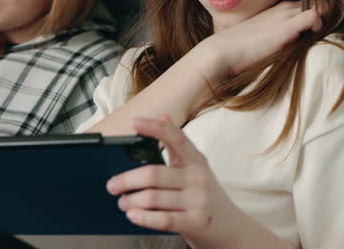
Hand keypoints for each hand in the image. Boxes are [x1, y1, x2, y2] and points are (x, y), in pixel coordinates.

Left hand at [107, 115, 243, 246]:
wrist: (231, 227)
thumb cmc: (203, 194)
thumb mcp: (194, 166)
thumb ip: (176, 145)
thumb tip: (162, 116)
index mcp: (196, 159)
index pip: (175, 137)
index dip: (154, 128)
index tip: (135, 123)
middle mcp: (198, 177)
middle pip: (153, 173)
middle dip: (126, 180)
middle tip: (112, 186)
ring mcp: (199, 200)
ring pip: (153, 198)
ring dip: (130, 201)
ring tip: (123, 203)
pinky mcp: (196, 222)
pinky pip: (163, 219)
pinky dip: (143, 217)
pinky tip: (133, 215)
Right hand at [200, 0, 322, 81]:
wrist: (221, 52)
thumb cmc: (237, 49)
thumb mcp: (259, 38)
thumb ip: (274, 38)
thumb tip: (286, 47)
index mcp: (276, 10)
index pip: (307, 5)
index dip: (318, 14)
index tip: (319, 29)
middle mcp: (282, 9)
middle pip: (316, 4)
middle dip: (325, 15)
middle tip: (326, 32)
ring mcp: (284, 16)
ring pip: (318, 6)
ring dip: (324, 19)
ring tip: (322, 35)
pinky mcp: (286, 28)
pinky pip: (314, 15)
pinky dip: (320, 23)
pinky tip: (315, 35)